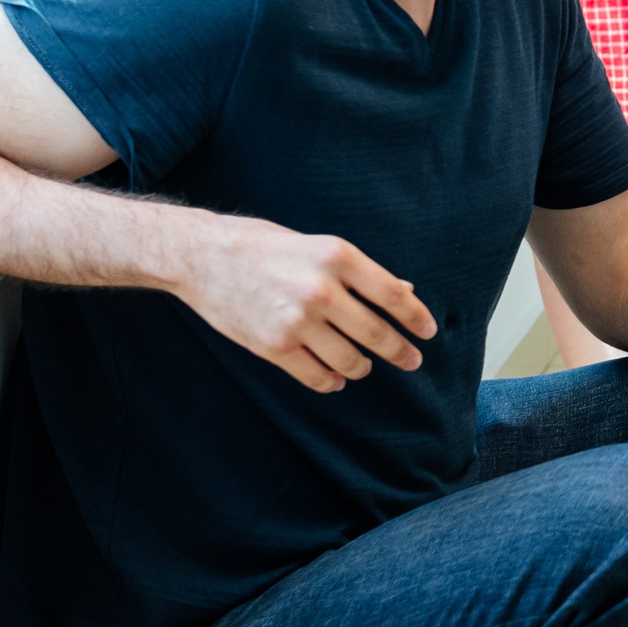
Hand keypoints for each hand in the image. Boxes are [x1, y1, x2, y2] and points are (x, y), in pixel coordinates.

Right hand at [175, 214, 438, 392]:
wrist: (199, 256)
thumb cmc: (261, 245)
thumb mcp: (315, 245)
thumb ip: (358, 271)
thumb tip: (403, 291)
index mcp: (336, 256)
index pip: (392, 295)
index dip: (416, 318)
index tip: (428, 332)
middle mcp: (321, 290)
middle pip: (376, 333)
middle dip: (400, 352)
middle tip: (412, 361)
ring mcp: (297, 321)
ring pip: (349, 361)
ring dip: (361, 367)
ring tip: (363, 366)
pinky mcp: (273, 346)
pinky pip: (316, 376)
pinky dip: (331, 381)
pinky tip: (334, 378)